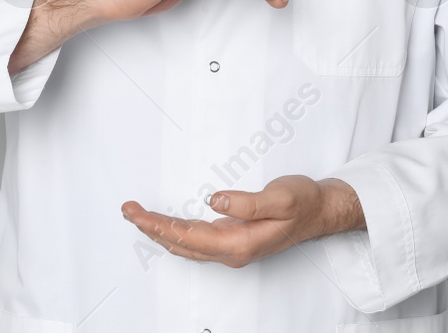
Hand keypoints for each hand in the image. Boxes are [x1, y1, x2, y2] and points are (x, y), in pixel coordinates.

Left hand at [121, 175, 364, 267]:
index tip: (137, 213)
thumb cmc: (304, 202)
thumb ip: (248, 202)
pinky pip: (195, 240)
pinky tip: (165, 223)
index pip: (188, 237)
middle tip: (127, 210)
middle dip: (151, 228)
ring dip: (160, 230)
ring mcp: (232, 247)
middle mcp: (232, 251)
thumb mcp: (281, 197)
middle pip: (181, 243)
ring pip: (186, 243)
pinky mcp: (233, 240)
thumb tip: (214, 200)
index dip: (159, 226)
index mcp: (240, 243)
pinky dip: (175, 231)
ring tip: (137, 215)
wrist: (321, 212)